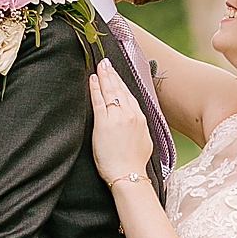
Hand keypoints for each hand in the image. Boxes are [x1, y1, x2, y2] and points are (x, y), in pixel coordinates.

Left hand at [88, 58, 154, 183]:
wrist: (129, 175)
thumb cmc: (134, 163)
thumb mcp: (144, 141)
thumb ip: (138, 128)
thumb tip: (135, 123)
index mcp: (141, 119)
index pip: (130, 95)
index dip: (122, 83)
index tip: (116, 74)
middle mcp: (131, 115)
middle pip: (120, 90)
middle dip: (113, 74)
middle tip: (106, 62)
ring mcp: (117, 118)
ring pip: (111, 92)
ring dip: (105, 77)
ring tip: (100, 66)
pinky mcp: (104, 123)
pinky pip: (98, 101)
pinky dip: (96, 88)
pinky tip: (92, 79)